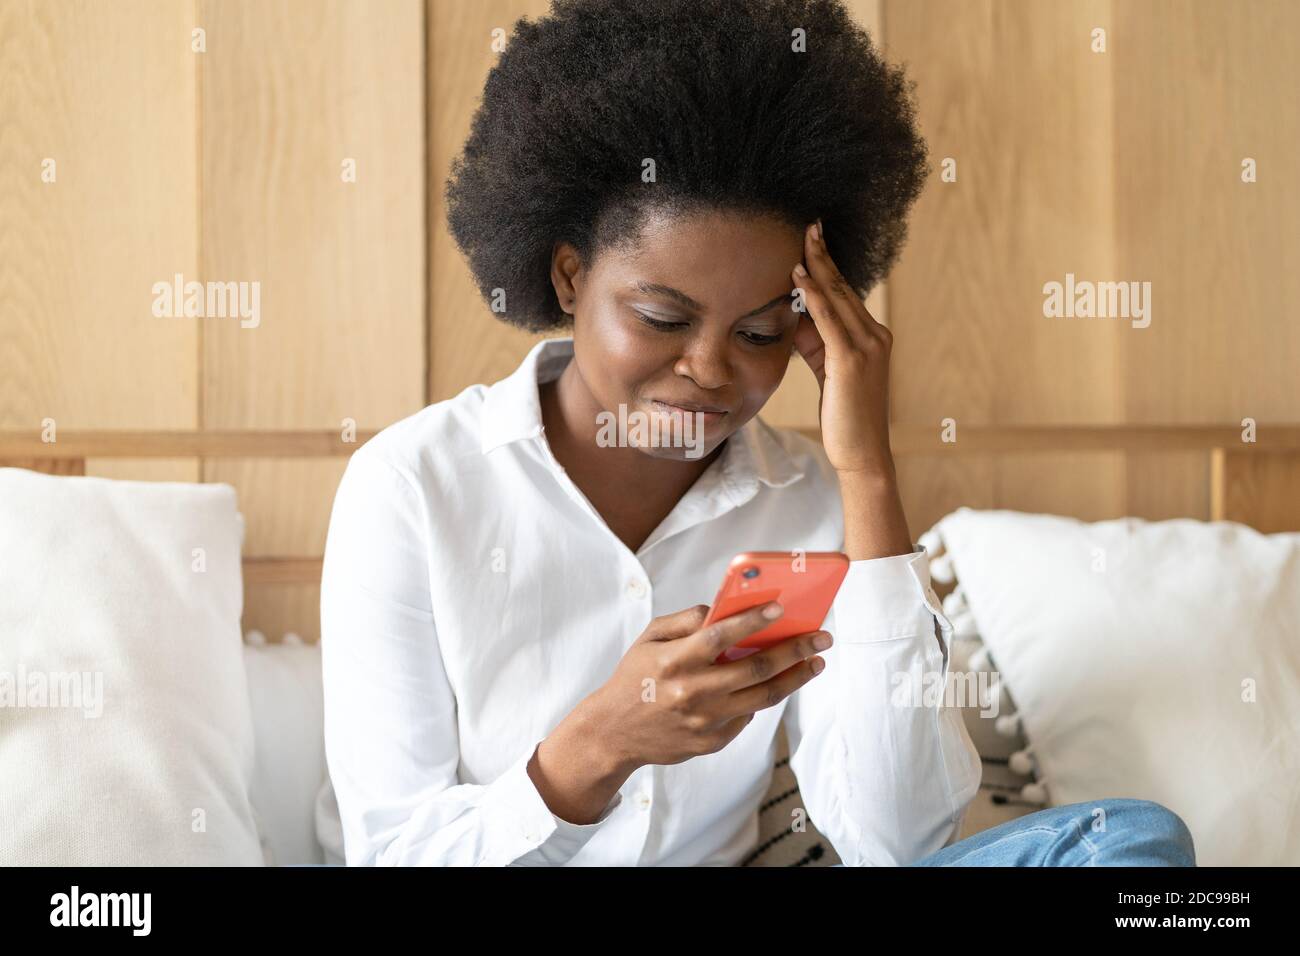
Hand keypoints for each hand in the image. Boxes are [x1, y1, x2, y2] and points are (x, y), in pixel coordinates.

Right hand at [584, 603, 830, 772]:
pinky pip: (747, 717)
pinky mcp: (711, 742)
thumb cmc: (635, 677)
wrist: (613, 732)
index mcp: (675, 659)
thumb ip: (685, 620)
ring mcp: (704, 719)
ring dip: (795, 678)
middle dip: (795, 650)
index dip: (753, 620)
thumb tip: (722, 610)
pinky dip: (762, 699)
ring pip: (763, 697)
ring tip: (815, 663)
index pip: (721, 635)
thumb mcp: (649, 638)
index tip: (781, 608)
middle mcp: (692, 690)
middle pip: (755, 668)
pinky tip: (776, 685)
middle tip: (821, 638)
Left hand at [791, 219, 896, 478]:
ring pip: (838, 298)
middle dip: (824, 255)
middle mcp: (875, 336)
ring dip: (818, 266)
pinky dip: (813, 296)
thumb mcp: (827, 370)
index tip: (813, 239)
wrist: (862, 453)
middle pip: (843, 287)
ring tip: (803, 238)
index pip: (845, 293)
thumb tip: (793, 314)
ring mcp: (867, 347)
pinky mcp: (852, 361)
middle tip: (808, 224)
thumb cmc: (843, 415)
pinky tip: (799, 277)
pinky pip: (829, 320)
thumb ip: (814, 341)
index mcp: (872, 336)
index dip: (828, 265)